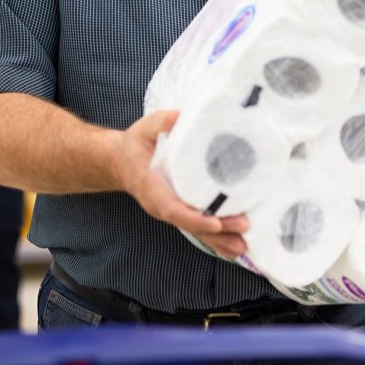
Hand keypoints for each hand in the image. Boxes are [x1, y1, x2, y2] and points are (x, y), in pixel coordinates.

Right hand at [112, 110, 248, 258]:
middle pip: (190, 224)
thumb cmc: (134, 146)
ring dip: (220, 240)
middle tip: (243, 227)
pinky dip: (217, 240)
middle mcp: (161, 206)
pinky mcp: (181, 211)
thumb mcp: (142, 130)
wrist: (121, 162)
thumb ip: (158, 123)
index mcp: (151, 189)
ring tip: (243, 246)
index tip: (215, 222)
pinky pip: (198, 229)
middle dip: (217, 230)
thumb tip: (177, 116)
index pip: (173, 208)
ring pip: (196, 231)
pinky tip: (235, 248)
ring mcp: (171, 211)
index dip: (194, 218)